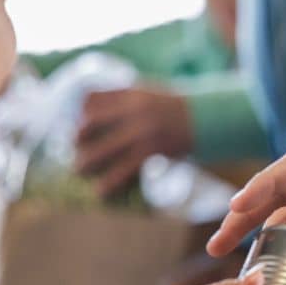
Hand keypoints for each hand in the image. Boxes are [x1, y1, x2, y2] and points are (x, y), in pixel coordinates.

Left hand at [74, 86, 194, 195]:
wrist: (209, 119)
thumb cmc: (178, 109)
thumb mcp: (151, 93)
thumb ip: (126, 99)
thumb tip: (98, 113)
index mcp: (130, 92)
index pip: (90, 98)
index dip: (81, 111)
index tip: (80, 122)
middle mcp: (133, 108)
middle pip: (90, 123)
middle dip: (78, 138)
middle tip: (75, 148)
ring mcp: (142, 129)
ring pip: (102, 149)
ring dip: (87, 162)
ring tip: (80, 170)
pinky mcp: (152, 149)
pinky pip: (124, 168)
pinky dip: (110, 182)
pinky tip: (101, 192)